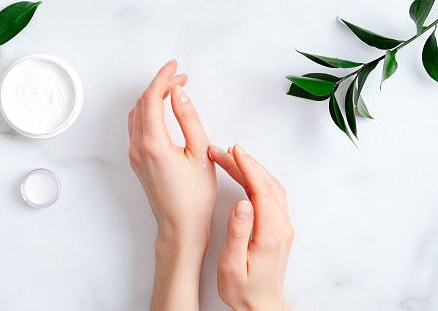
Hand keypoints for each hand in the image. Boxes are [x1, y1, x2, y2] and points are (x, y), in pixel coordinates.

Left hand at [128, 60, 215, 309]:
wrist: (180, 227)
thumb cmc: (194, 197)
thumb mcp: (200, 153)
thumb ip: (189, 119)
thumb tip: (179, 93)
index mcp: (153, 143)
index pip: (152, 98)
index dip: (163, 77)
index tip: (176, 67)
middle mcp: (137, 147)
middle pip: (142, 103)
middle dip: (160, 85)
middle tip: (180, 78)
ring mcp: (134, 155)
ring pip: (137, 114)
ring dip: (152, 98)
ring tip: (174, 92)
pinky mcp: (136, 161)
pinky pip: (136, 128)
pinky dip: (148, 113)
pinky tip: (163, 112)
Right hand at [209, 144, 293, 310]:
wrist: (261, 305)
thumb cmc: (244, 289)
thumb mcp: (231, 265)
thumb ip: (237, 233)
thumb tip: (241, 204)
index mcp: (270, 233)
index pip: (260, 189)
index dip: (246, 167)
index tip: (233, 151)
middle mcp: (281, 226)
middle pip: (266, 183)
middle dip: (245, 162)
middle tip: (223, 151)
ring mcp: (282, 226)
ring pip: (270, 187)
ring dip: (252, 169)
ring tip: (230, 158)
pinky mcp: (278, 228)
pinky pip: (271, 195)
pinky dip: (257, 179)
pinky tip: (244, 176)